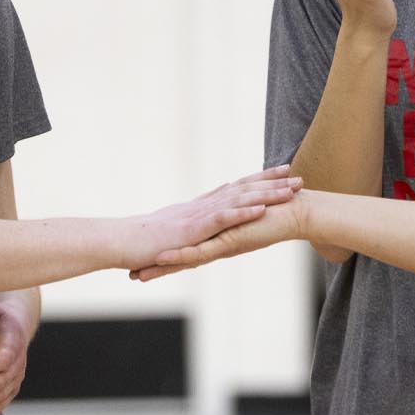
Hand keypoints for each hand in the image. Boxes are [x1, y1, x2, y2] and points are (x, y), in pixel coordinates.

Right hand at [121, 166, 301, 268]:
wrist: (118, 240)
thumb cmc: (139, 240)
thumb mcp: (170, 231)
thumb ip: (187, 227)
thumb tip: (199, 227)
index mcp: (198, 208)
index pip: (233, 190)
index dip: (257, 182)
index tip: (278, 174)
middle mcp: (202, 206)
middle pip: (242, 190)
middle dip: (271, 183)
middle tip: (296, 175)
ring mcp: (198, 216)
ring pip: (238, 201)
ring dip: (265, 195)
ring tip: (289, 190)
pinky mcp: (192, 229)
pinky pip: (221, 219)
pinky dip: (242, 214)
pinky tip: (262, 210)